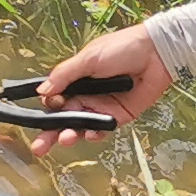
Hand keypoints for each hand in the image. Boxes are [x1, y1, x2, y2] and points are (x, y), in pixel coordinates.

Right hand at [26, 22, 173, 158]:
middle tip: (39, 147)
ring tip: (66, 138)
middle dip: (50, 133)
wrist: (156, 53)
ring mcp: (101, 108)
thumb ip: (64, 75)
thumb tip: (42, 91)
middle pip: (63, 118)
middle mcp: (85, 95)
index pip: (55, 99)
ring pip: (80, 127)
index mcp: (75, 80)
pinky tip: (91, 134)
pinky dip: (95, 134)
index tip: (49, 110)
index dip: (49, 108)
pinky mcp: (118, 117)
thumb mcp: (88, 58)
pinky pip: (102, 130)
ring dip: (71, 134)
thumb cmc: (122, 48)